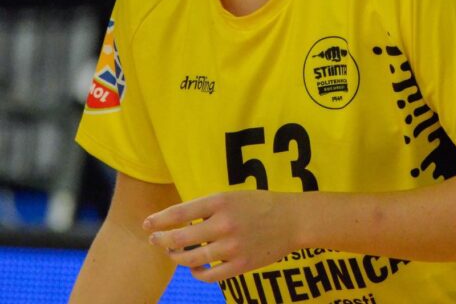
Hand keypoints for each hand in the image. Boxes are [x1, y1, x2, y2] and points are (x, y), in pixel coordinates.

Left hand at [143, 190, 299, 281]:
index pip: (180, 212)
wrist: (292, 219)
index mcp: (221, 201)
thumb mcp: (234, 196)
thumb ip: (208, 207)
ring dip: (177, 257)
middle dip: (162, 240)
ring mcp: (232, 246)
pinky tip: (195, 268)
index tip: (147, 224)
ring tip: (173, 253)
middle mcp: (224, 223)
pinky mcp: (240, 264)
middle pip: (181, 237)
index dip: (160, 220)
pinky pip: (209, 275)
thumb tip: (178, 220)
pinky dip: (197, 273)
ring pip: (191, 259)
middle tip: (153, 240)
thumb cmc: (260, 204)